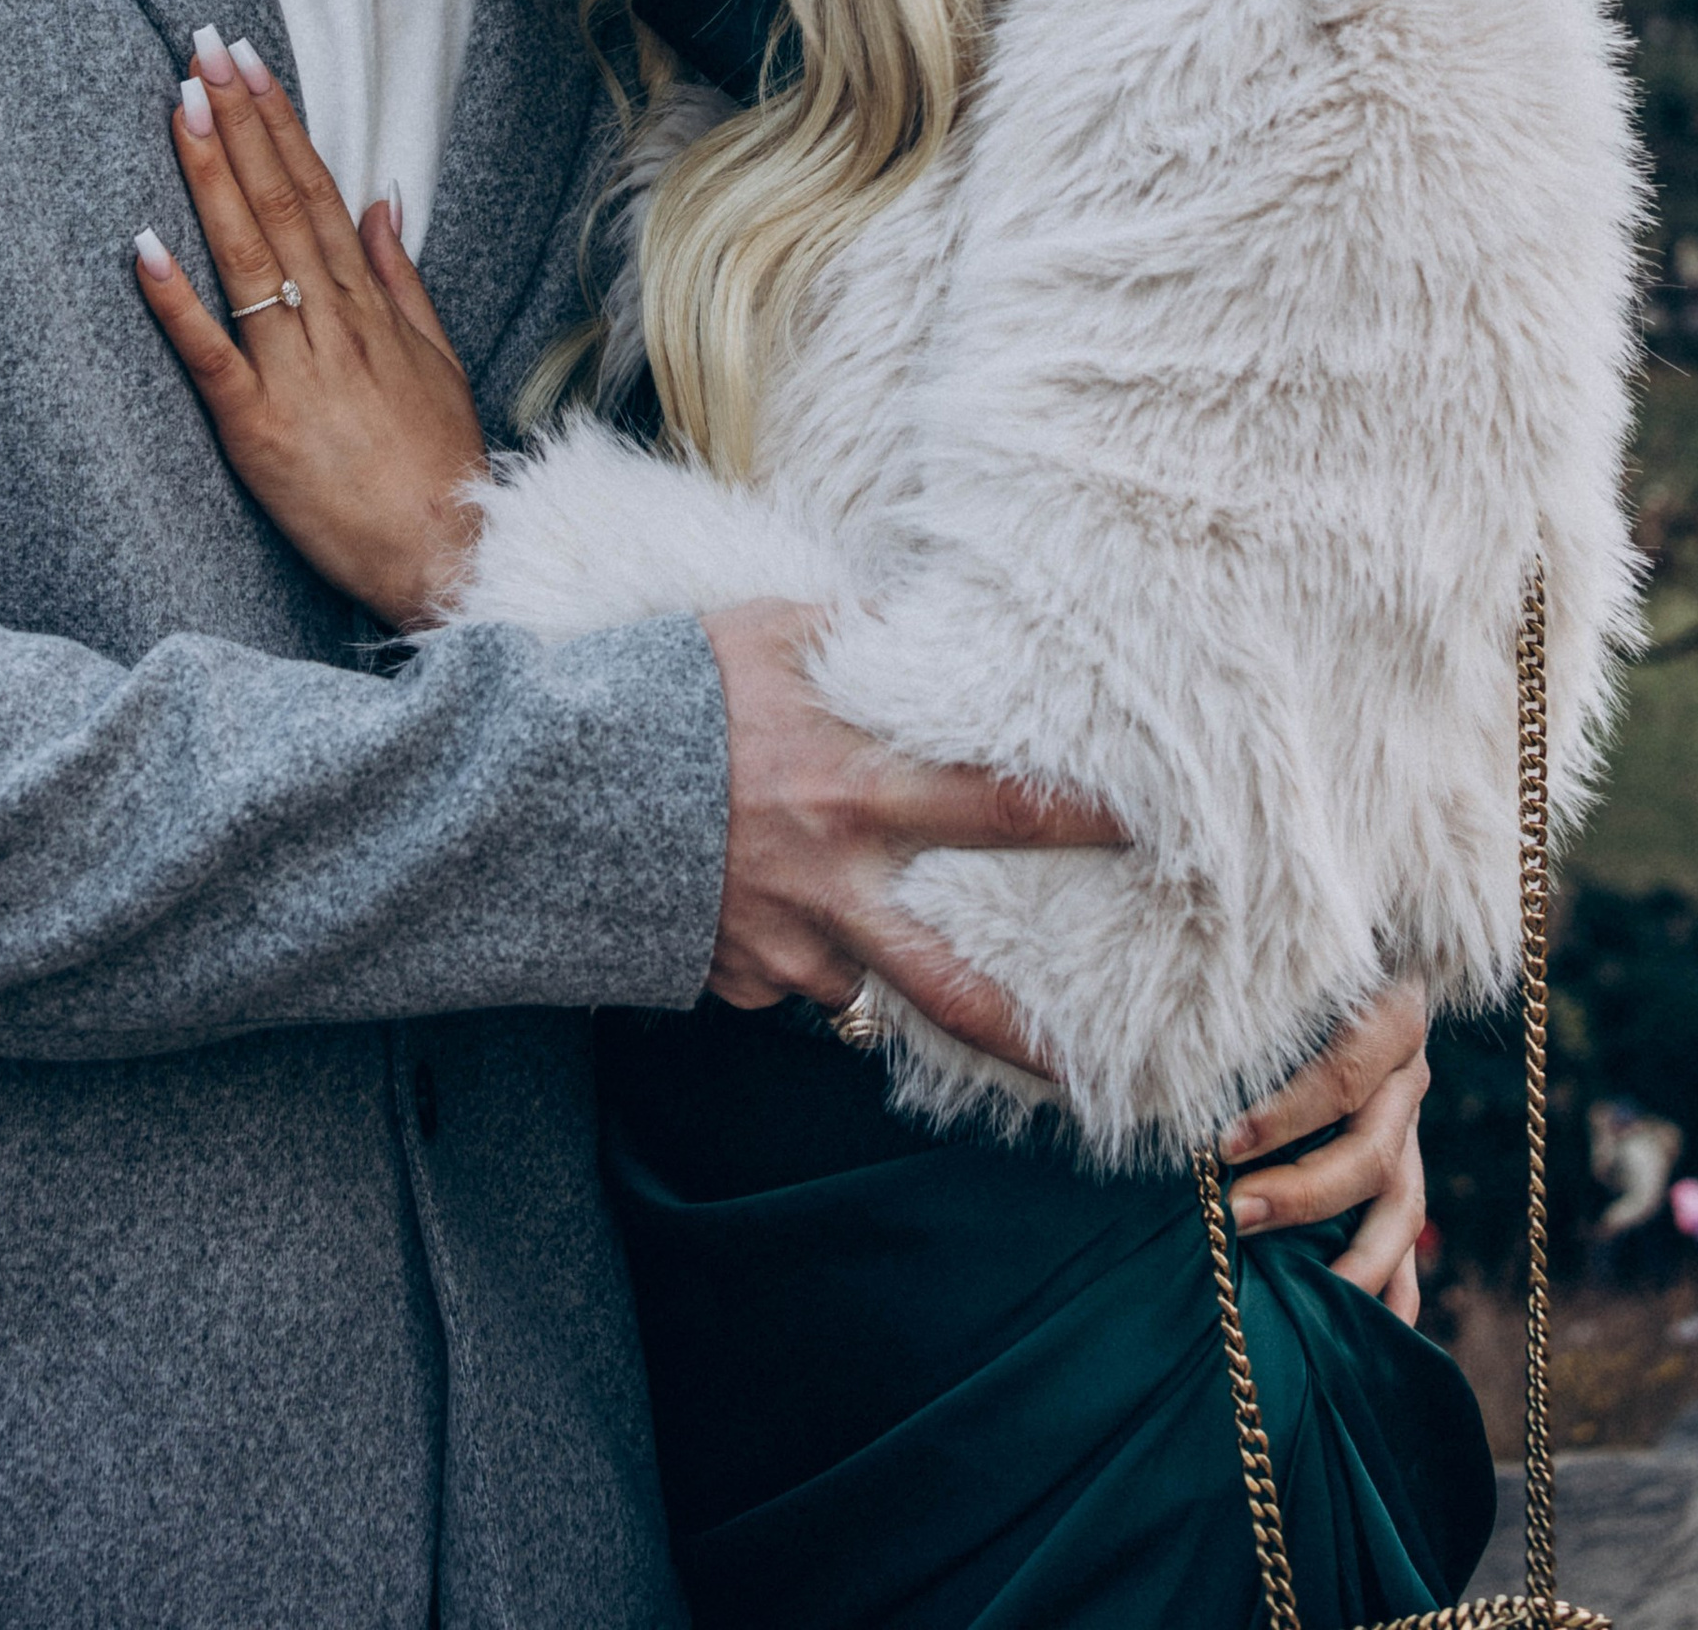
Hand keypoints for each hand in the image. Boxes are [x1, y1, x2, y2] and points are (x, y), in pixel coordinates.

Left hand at [134, 29, 488, 627]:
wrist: (448, 552)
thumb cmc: (438, 462)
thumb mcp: (436, 357)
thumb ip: (399, 276)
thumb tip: (380, 196)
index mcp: (367, 305)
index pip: (316, 190)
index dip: (279, 122)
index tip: (247, 61)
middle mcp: (331, 324)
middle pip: (279, 203)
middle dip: (238, 121)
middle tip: (202, 48)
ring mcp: (294, 372)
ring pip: (246, 258)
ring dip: (212, 176)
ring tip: (179, 104)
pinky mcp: (258, 429)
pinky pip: (211, 356)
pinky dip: (176, 301)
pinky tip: (143, 245)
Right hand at [702, 600, 1126, 1072]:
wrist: (550, 782)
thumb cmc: (670, 690)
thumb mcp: (772, 633)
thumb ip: (858, 636)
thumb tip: (929, 624)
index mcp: (856, 792)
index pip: (997, 811)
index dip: (1077, 822)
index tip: (1148, 832)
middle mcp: (833, 887)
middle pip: (952, 987)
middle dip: (1028, 1039)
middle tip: (1095, 1074)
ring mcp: (781, 947)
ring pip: (863, 984)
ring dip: (884, 970)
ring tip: (916, 976)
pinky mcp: (730, 978)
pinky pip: (785, 979)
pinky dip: (796, 955)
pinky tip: (772, 909)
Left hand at [1218, 979, 1431, 1322]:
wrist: (1366, 949)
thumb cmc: (1278, 967)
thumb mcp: (1262, 975)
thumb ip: (1204, 1011)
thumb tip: (1085, 1057)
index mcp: (1384, 1013)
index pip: (1342, 1073)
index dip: (1285, 1115)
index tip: (1221, 1145)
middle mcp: (1406, 1074)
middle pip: (1371, 1149)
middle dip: (1303, 1192)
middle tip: (1235, 1215)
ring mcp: (1412, 1127)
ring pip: (1403, 1204)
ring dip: (1356, 1259)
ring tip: (1307, 1302)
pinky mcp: (1406, 1168)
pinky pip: (1412, 1239)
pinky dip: (1396, 1289)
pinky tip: (1372, 1337)